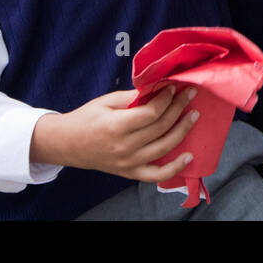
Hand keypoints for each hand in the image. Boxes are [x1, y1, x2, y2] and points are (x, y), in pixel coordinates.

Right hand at [31, 85, 199, 182]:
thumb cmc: (87, 118)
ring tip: (194, 114)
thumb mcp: (107, 101)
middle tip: (191, 94)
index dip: (166, 98)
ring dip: (183, 130)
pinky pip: (156, 175)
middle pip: (160, 127)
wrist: (68, 144)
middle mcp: (124, 147)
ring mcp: (128, 163)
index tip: (174, 86)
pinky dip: (175, 168)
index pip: (151, 113)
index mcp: (116, 126)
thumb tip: (159, 87)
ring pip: (164, 147)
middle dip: (179, 107)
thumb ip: (134, 96)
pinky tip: (189, 156)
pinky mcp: (130, 172)